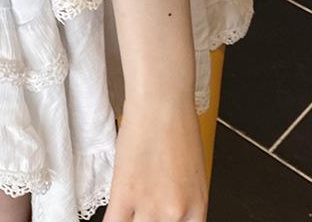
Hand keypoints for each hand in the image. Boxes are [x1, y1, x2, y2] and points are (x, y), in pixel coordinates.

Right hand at [104, 94, 208, 221]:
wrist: (161, 102)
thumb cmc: (178, 125)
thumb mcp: (192, 173)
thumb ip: (182, 198)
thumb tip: (169, 209)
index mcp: (197, 208)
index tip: (157, 220)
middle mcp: (176, 213)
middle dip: (148, 220)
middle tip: (142, 208)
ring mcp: (150, 206)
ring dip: (132, 218)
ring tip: (130, 205)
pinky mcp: (125, 193)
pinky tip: (115, 213)